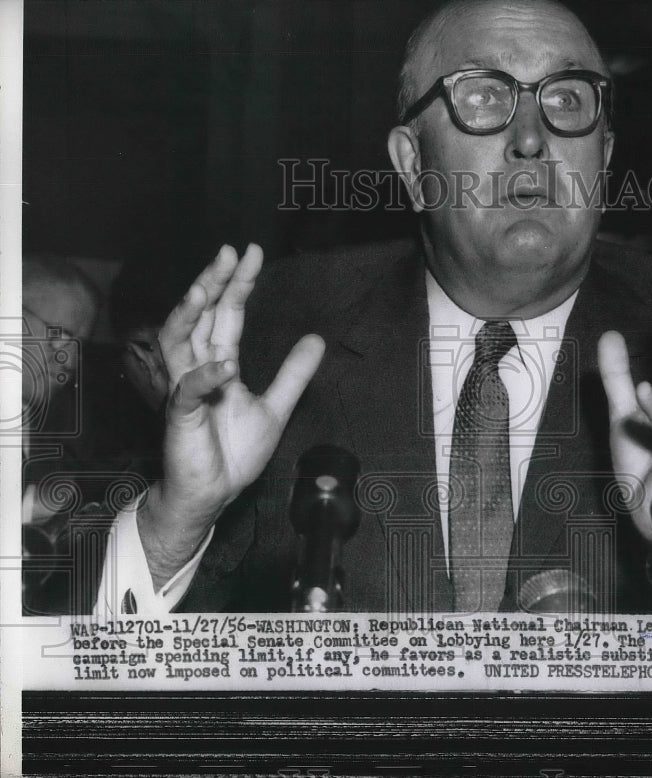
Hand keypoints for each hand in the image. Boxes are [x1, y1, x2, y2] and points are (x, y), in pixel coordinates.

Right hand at [139, 244, 324, 584]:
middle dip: (213, 283)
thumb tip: (315, 339)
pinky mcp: (180, 417)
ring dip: (192, 312)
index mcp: (217, 364)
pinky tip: (225, 363)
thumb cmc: (233, 452)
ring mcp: (185, 391)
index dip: (237, 285)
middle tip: (230, 252)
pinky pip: (187, 390)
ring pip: (179, 341)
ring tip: (208, 286)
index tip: (251, 254)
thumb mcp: (275, 407)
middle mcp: (196, 369)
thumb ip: (292, 374)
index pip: (225, 315)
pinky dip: (205, 375)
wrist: (212, 494)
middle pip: (200, 317)